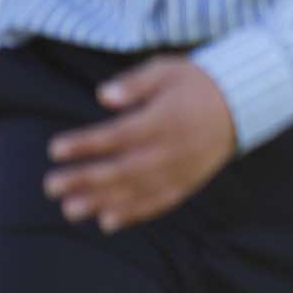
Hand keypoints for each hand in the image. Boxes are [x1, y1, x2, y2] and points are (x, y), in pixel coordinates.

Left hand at [42, 57, 236, 232]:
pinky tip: (107, 222)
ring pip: (136, 192)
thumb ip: (135, 84)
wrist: (241, 104)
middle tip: (51, 186)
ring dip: (101, 202)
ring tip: (70, 210)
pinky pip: (158, 203)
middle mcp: (170, 150)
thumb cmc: (197, 83)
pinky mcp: (187, 183)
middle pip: (121, 169)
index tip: (55, 150)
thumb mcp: (167, 70)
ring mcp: (180, 171)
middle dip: (84, 179)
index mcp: (163, 120)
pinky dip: (133, 215)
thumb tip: (103, 96)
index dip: (84, 145)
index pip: (116, 136)